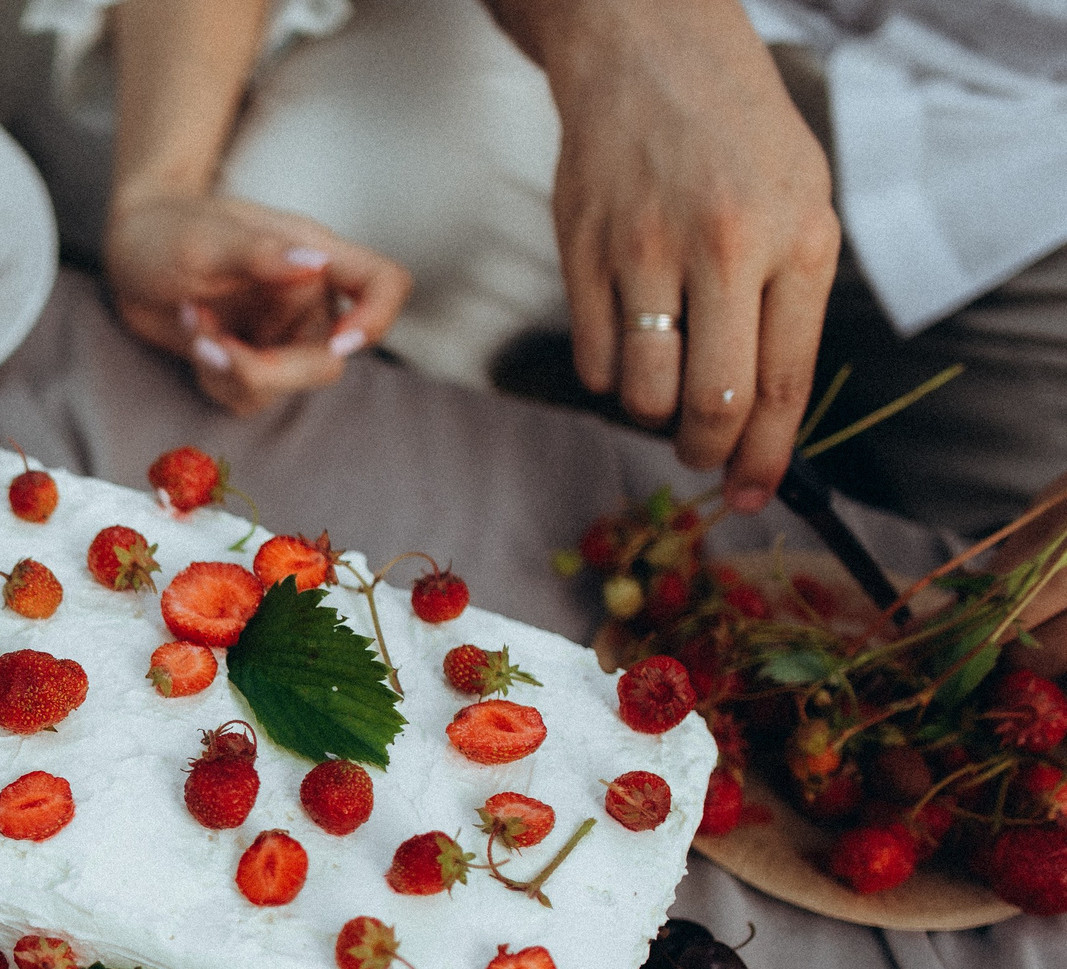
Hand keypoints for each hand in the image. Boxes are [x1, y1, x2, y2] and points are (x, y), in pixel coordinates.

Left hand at [105, 190, 409, 414]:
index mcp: (315, 256)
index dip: (378, 317)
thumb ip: (261, 255)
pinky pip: (246, 395)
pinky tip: (195, 336)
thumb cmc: (171, 230)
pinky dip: (214, 375)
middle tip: (211, 347)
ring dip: (228, 371)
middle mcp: (305, 300)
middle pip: (328, 361)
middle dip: (268, 370)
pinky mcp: (247, 362)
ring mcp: (277, 334)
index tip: (341, 340)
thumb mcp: (209, 239)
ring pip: (281, 388)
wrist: (128, 253)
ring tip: (194, 324)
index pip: (383, 283)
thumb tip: (314, 264)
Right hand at [528, 2, 838, 512]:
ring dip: (653, 412)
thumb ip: (790, 300)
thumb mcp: (801, 203)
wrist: (651, 58)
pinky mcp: (584, 252)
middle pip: (712, 402)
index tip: (752, 492)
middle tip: (701, 452)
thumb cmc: (736, 137)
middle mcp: (724, 248)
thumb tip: (762, 410)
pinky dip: (608, 371)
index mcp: (795, 240)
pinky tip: (625, 341)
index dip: (765, 454)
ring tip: (663, 388)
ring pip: (643, 391)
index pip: (781, 381)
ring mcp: (646, 251)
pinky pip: (592, 357)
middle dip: (706, 449)